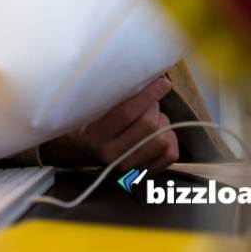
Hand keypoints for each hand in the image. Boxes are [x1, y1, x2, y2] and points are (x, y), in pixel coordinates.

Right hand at [39, 78, 178, 170]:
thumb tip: (144, 77)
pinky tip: (160, 132)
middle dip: (153, 107)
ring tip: (152, 117)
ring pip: (163, 140)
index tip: (162, 82)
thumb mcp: (89, 108)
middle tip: (148, 102)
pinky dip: (171, 139)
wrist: (79, 151)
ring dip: (162, 123)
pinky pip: (171, 155)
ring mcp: (129, 168)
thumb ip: (111, 98)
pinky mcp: (144, 174)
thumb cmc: (85, 121)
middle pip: (149, 126)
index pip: (127, 113)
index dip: (147, 96)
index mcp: (95, 136)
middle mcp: (112, 155)